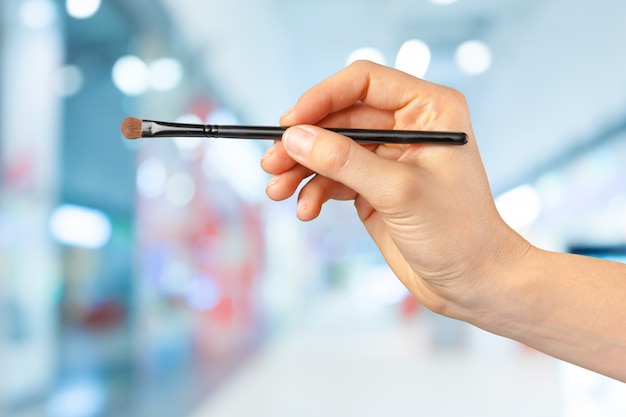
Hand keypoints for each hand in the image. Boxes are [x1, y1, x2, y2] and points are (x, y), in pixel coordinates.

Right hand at [261, 61, 528, 317]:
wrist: (472, 282)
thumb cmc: (457, 232)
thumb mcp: (397, 192)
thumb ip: (344, 161)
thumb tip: (295, 137)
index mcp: (428, 109)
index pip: (363, 83)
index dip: (321, 97)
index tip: (289, 123)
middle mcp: (407, 127)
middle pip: (339, 117)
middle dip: (304, 142)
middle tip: (272, 163)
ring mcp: (388, 157)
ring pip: (331, 149)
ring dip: (302, 169)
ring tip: (278, 191)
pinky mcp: (374, 186)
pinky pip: (334, 178)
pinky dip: (315, 192)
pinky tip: (306, 210)